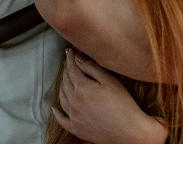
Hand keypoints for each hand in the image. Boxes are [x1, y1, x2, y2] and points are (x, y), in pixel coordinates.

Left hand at [52, 48, 167, 143]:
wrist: (128, 132)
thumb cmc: (124, 104)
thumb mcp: (111, 81)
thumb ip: (93, 68)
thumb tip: (78, 59)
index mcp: (82, 88)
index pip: (73, 69)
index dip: (71, 59)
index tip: (70, 51)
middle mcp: (73, 102)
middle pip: (66, 82)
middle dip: (67, 70)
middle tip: (68, 62)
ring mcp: (73, 117)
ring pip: (61, 98)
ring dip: (61, 86)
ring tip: (64, 78)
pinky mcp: (76, 129)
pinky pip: (61, 119)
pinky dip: (56, 112)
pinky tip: (54, 107)